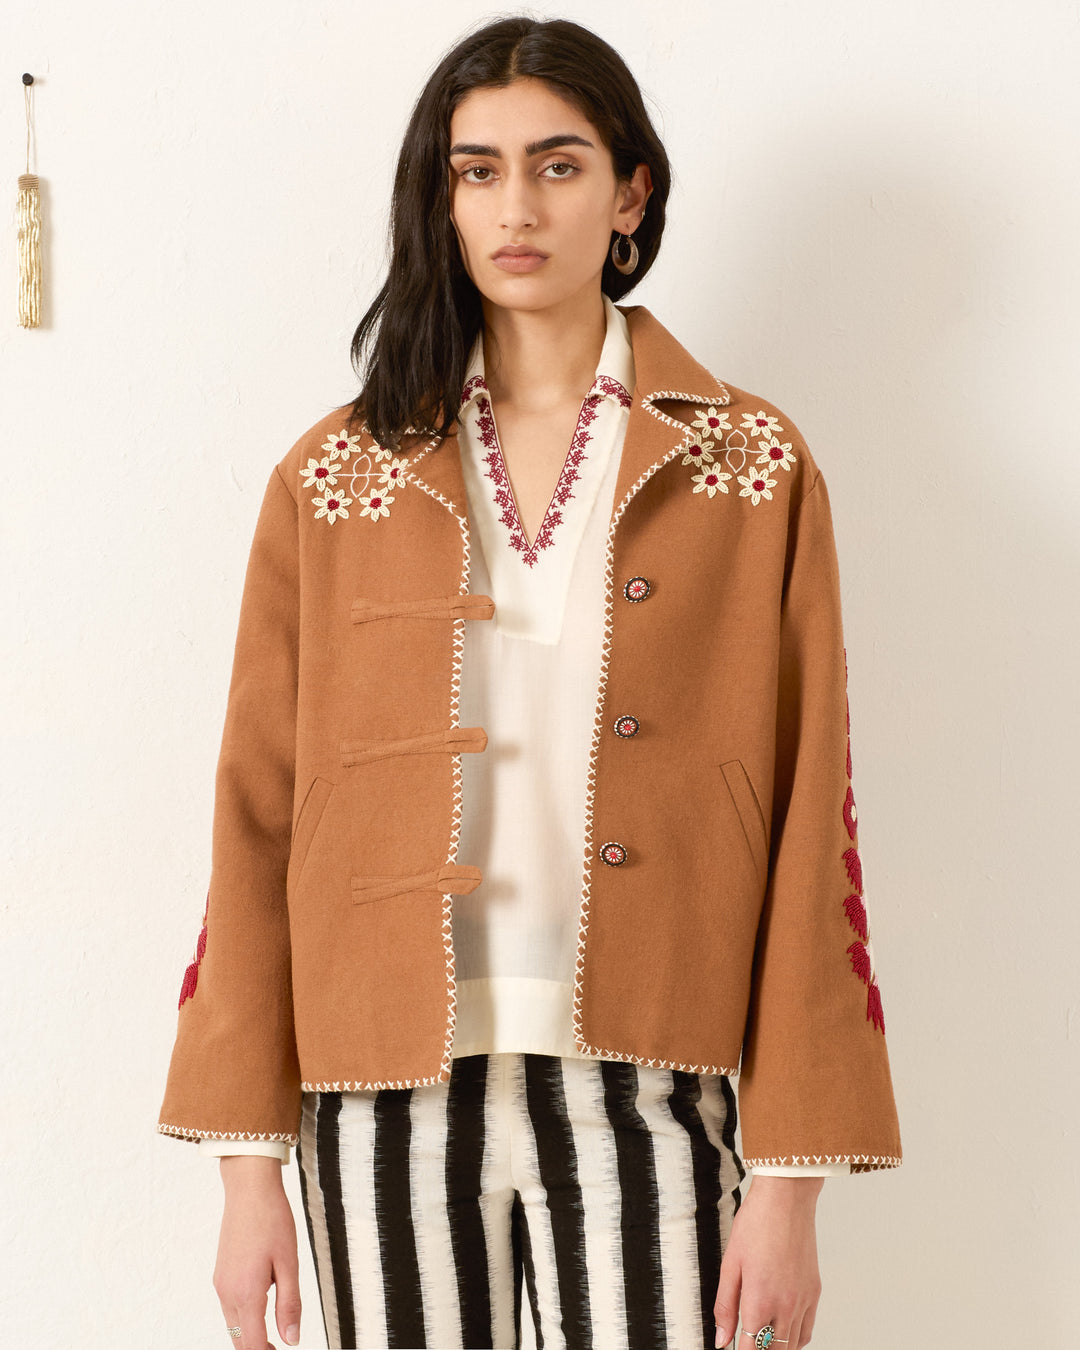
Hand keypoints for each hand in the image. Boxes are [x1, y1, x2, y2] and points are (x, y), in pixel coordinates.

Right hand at [213, 1156, 301, 1348]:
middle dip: (257, 1348)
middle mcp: (228, 1292)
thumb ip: (290, 1304)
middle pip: (239, 1339)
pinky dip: (244, 1317)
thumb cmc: (272, 1220)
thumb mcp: (289, 1262)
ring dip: (250, 1334)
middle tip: (279, 1346)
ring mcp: (221, 1283)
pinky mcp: (220, 1274)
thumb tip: (292, 1339)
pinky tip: (261, 1307)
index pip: (252, 1343)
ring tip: (274, 1332)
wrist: (249, 1189)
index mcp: (246, 1292)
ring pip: (233, 1324)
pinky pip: (230, 1307)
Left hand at [713, 1175, 823, 1349]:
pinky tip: (782, 1329)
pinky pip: (807, 1330)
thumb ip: (725, 1306)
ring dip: (777, 1347)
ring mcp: (803, 1300)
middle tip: (746, 1339)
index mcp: (760, 1300)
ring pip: (793, 1345)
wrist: (786, 1199)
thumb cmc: (756, 1224)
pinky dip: (795, 1338)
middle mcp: (785, 1305)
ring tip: (762, 1338)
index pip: (751, 1349)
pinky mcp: (814, 1292)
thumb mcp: (730, 1264)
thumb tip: (721, 1339)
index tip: (734, 1347)